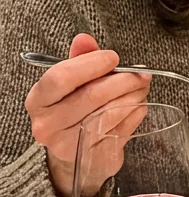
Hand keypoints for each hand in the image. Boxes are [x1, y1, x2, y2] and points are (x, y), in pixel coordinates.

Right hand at [25, 33, 151, 196]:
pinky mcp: (93, 157)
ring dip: (134, 95)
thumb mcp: (71, 82)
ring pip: (111, 112)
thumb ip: (79, 59)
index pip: (62, 77)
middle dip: (123, 80)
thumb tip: (84, 39)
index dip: (92, 64)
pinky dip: (136, 112)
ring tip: (141, 87)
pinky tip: (137, 105)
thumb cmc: (74, 108)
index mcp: (39, 100)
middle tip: (141, 74)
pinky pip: (124, 128)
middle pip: (92, 95)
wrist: (73, 151)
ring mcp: (70, 144)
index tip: (113, 58)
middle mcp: (48, 125)